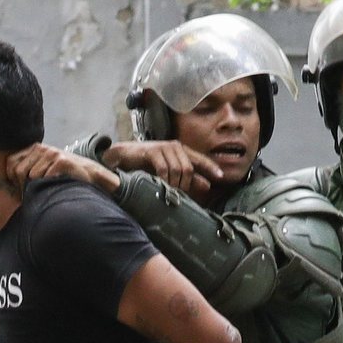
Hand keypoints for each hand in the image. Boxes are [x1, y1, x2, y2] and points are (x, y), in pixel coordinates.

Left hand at [5, 144, 117, 193]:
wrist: (89, 177)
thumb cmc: (62, 178)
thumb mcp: (42, 171)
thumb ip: (26, 172)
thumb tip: (6, 182)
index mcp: (33, 150)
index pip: (11, 165)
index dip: (15, 181)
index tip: (25, 189)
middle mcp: (41, 148)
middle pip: (19, 172)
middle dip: (25, 186)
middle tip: (39, 191)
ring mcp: (51, 153)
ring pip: (32, 177)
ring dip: (40, 187)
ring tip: (51, 187)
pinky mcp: (61, 160)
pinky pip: (45, 178)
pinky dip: (51, 186)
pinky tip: (59, 185)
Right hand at [101, 141, 222, 198]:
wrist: (121, 158)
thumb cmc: (145, 165)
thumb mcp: (169, 173)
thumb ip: (188, 179)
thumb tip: (207, 186)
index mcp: (180, 151)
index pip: (200, 159)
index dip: (211, 168)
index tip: (221, 177)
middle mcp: (174, 147)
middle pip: (189, 168)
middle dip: (186, 184)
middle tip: (179, 195)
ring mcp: (163, 147)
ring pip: (178, 169)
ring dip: (174, 184)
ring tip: (169, 192)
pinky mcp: (152, 151)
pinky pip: (164, 169)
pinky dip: (164, 180)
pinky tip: (161, 185)